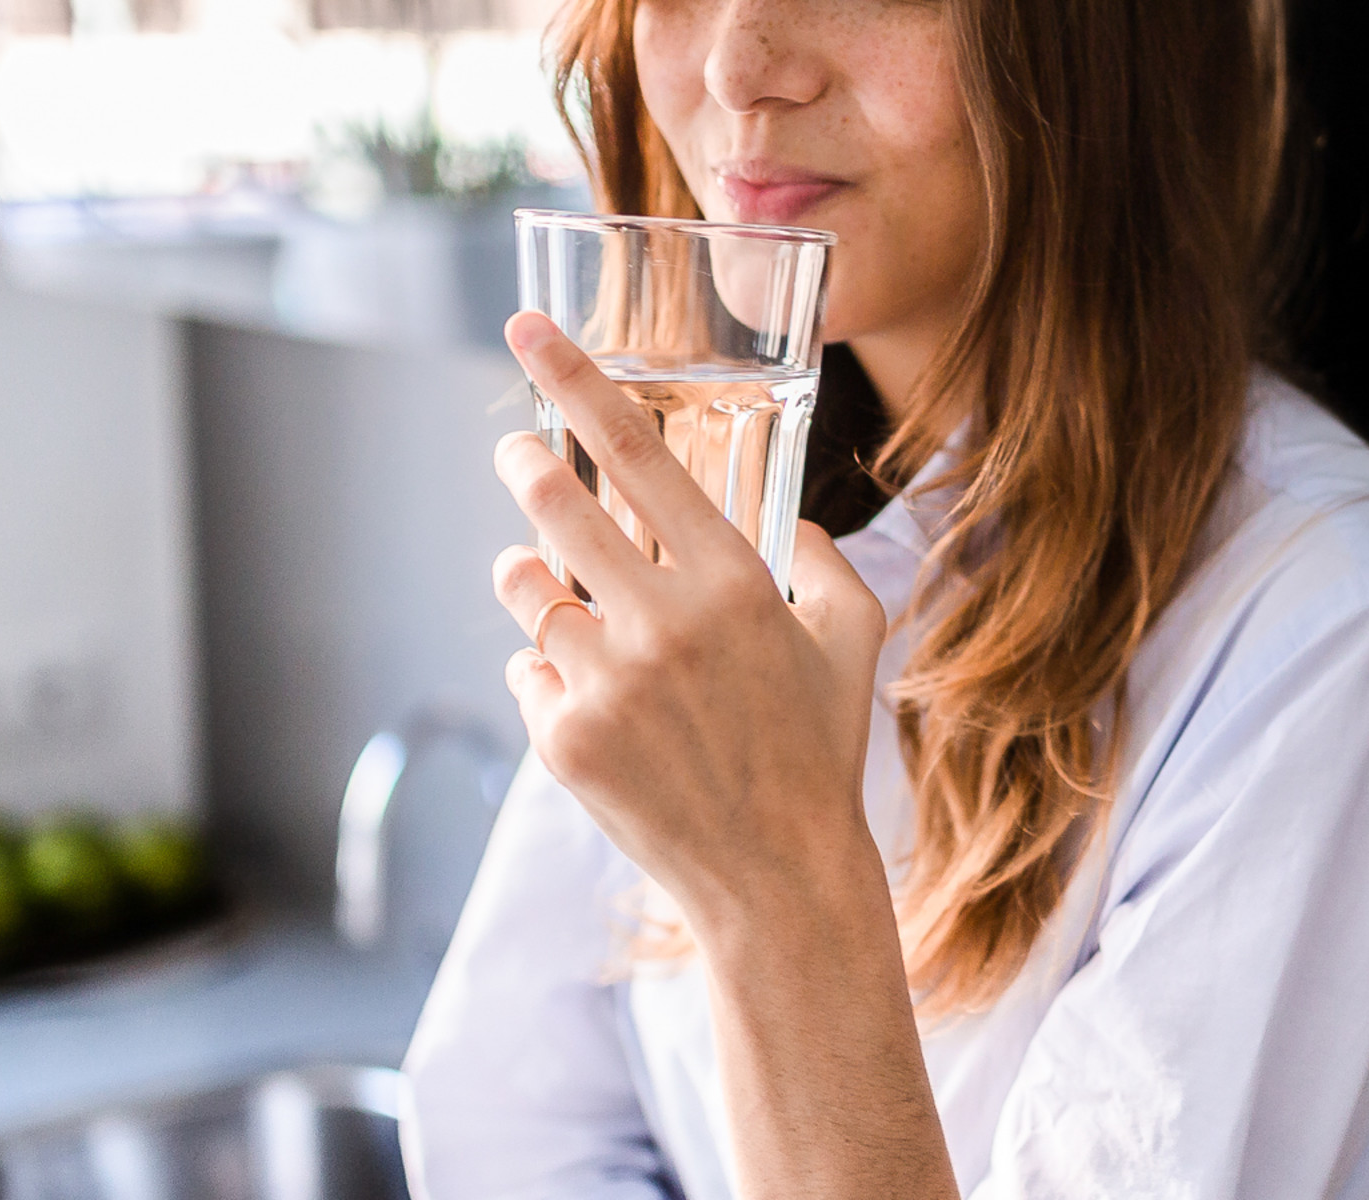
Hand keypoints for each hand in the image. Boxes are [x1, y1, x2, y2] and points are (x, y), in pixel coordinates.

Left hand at [491, 311, 889, 927]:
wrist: (777, 878)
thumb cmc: (819, 749)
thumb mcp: (851, 639)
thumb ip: (822, 558)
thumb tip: (781, 518)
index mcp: (733, 581)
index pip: (638, 452)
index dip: (576, 378)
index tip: (528, 329)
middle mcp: (661, 623)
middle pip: (554, 504)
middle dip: (524, 463)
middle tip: (517, 452)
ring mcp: (605, 685)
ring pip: (522, 587)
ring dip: (530, 575)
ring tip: (557, 590)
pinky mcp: (564, 741)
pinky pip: (525, 671)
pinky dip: (548, 672)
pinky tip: (593, 698)